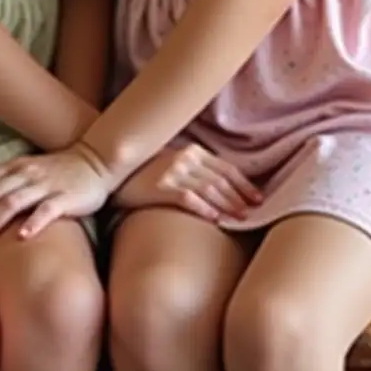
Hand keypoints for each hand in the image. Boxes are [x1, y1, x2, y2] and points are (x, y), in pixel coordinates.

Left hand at [0, 143, 117, 248]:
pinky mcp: (66, 198)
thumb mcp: (29, 169)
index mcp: (17, 166)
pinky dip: (32, 223)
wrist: (96, 163)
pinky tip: (22, 237)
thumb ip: (8, 182)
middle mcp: (28, 173)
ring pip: (12, 202)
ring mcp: (47, 185)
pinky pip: (46, 210)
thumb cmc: (60, 171)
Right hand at [114, 143, 261, 223]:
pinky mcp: (160, 186)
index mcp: (191, 150)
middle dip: (239, 198)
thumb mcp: (173, 164)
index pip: (225, 168)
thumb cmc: (145, 173)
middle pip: (220, 180)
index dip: (244, 184)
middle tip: (253, 214)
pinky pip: (188, 198)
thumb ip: (195, 171)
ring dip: (228, 206)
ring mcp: (172, 171)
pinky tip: (216, 219)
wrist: (111, 175)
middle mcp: (184, 157)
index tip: (258, 199)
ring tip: (241, 220)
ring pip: (209, 190)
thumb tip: (222, 190)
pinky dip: (205, 209)